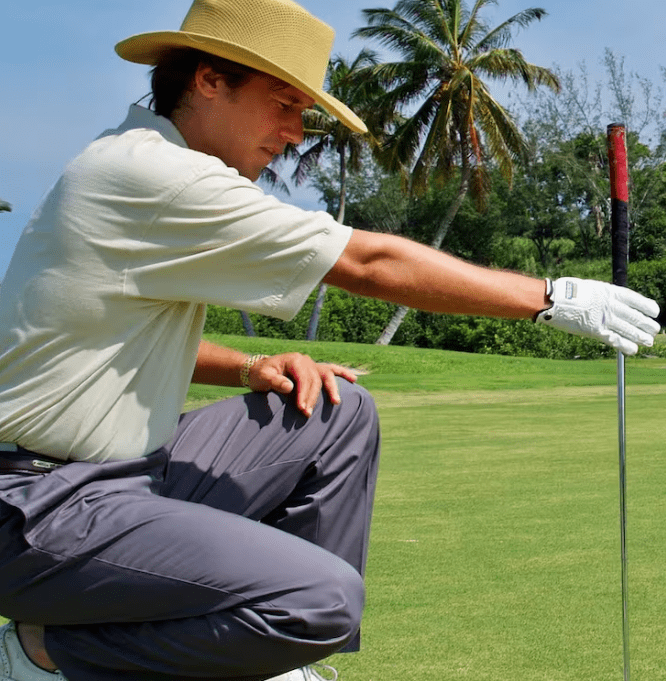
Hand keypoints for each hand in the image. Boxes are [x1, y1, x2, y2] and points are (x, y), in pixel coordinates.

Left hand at [246, 353, 359, 416]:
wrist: (260, 370)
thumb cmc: (261, 374)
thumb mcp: (263, 377)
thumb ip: (275, 381)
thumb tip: (290, 386)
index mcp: (294, 360)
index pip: (304, 378)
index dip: (304, 394)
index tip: (303, 409)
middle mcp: (306, 360)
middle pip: (316, 380)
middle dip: (313, 397)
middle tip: (308, 413)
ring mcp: (312, 364)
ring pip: (327, 375)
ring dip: (331, 390)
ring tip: (336, 402)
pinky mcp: (315, 369)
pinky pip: (331, 371)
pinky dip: (343, 373)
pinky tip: (353, 380)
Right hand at [535, 277, 659, 354]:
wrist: (553, 300)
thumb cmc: (566, 292)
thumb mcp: (588, 288)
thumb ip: (600, 296)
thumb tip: (606, 301)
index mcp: (608, 292)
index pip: (634, 299)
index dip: (646, 306)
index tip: (655, 311)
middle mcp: (609, 305)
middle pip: (633, 316)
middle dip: (645, 324)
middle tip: (654, 329)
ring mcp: (603, 318)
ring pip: (627, 329)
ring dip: (639, 336)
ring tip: (648, 341)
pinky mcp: (594, 330)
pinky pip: (613, 339)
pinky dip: (624, 345)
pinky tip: (632, 350)